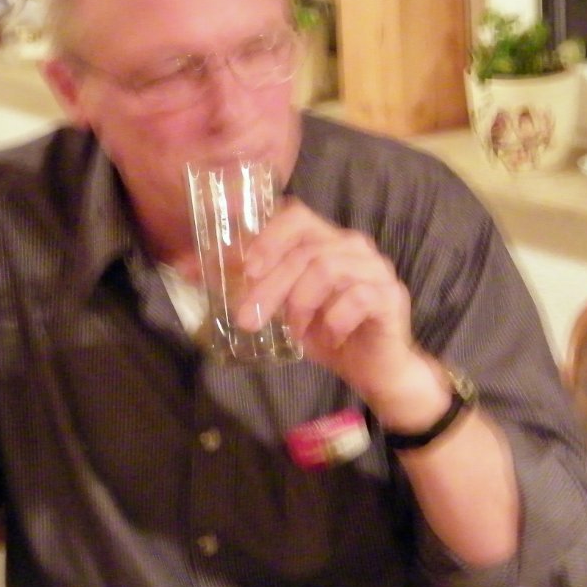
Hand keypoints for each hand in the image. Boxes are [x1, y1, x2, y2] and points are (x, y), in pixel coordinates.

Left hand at [240, 199, 443, 422]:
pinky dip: (334, 321)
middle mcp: (353, 246)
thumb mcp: (282, 306)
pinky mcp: (390, 295)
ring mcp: (376, 268)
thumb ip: (251, 283)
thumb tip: (196, 268)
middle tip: (247, 318)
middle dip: (270, 286)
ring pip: (327, 268)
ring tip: (295, 331)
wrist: (373, 369)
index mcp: (327, 240)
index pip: (297, 217)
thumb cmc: (326, 332)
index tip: (247, 269)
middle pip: (305, 251)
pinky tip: (329, 339)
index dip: (269, 237)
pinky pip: (357, 297)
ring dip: (301, 304)